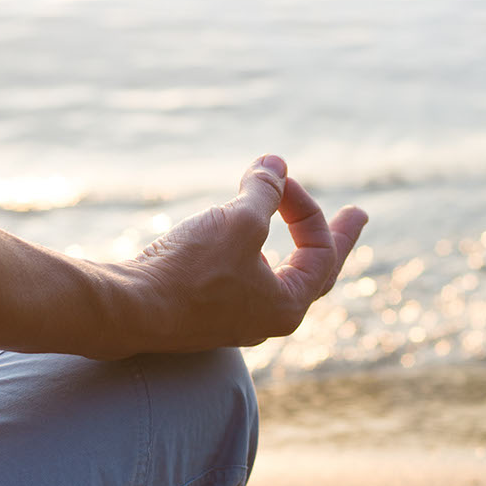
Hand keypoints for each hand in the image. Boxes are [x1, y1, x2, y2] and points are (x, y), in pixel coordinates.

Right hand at [120, 155, 367, 351]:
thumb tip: (275, 165)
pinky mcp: (200, 312)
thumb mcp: (239, 220)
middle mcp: (265, 320)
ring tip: (292, 221)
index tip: (279, 177)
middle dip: (331, 238)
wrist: (128, 309)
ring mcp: (232, 320)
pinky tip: (238, 241)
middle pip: (311, 272)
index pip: (320, 252)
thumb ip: (265, 191)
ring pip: (271, 275)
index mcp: (287, 306)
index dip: (307, 207)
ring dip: (282, 241)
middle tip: (358, 216)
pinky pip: (238, 279)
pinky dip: (247, 251)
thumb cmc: (190, 271)